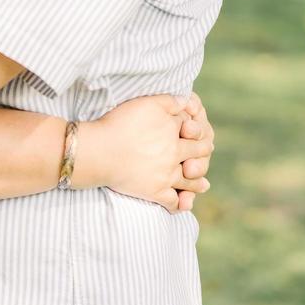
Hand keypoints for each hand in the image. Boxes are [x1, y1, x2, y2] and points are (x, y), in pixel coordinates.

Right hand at [73, 92, 213, 211]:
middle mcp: (175, 154)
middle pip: (197, 154)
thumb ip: (170, 100)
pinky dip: (180, 204)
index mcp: (174, 132)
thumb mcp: (147, 103)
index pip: (193, 129)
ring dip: (198, 182)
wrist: (100, 151)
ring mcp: (167, 175)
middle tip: (205, 153)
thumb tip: (187, 101)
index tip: (196, 131)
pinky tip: (182, 204)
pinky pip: (173, 202)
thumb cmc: (119, 123)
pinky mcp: (156, 192)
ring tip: (203, 184)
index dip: (196, 129)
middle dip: (203, 153)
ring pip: (190, 181)